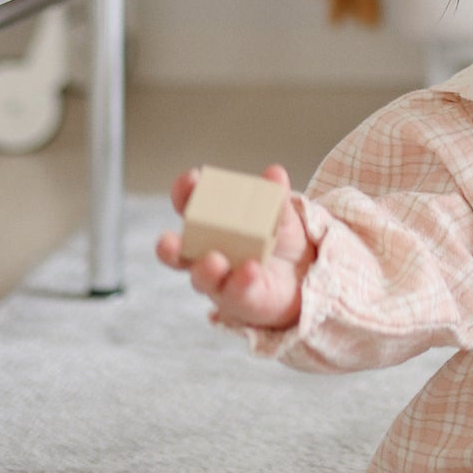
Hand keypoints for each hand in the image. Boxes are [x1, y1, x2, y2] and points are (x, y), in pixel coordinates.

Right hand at [154, 164, 312, 331]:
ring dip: (205, 269)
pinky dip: (241, 280)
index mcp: (210, 225)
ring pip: (201, 278)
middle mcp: (205, 254)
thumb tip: (274, 173)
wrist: (304, 275)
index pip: (187, 206)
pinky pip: (236, 292)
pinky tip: (251, 269)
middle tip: (168, 240)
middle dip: (168, 247)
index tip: (193, 179)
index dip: (184, 192)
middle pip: (177, 253)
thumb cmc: (279, 241)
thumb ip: (276, 197)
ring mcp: (220, 280)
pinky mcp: (240, 299)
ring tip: (215, 260)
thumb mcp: (281, 215)